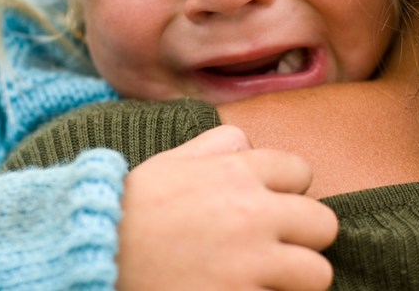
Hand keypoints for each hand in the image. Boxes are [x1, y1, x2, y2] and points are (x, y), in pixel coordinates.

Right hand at [116, 125, 336, 289]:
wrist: (95, 255)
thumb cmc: (132, 209)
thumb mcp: (170, 162)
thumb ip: (215, 145)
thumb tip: (247, 141)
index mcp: (237, 172)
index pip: (302, 172)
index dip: (287, 192)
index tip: (267, 209)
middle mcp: (253, 213)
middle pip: (323, 223)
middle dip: (302, 238)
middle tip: (273, 250)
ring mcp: (251, 262)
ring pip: (317, 273)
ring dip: (294, 279)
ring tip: (264, 279)